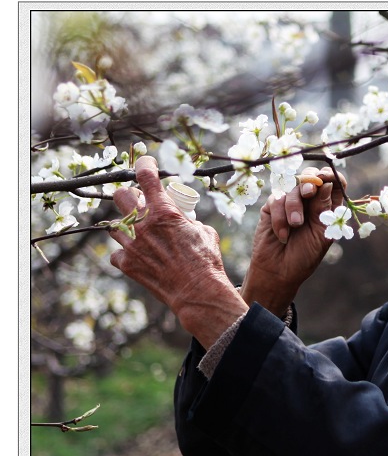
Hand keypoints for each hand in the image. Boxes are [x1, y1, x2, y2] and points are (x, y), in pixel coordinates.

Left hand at [109, 156, 246, 348]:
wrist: (197, 292)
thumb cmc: (206, 261)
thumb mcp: (204, 232)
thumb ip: (187, 220)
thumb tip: (183, 217)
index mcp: (165, 212)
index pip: (145, 176)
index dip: (143, 165)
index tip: (145, 163)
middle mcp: (143, 224)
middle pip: (120, 195)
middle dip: (128, 196)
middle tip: (138, 204)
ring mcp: (132, 245)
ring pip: (113, 225)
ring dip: (125, 227)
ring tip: (139, 234)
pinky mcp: (127, 264)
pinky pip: (116, 253)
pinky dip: (124, 254)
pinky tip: (137, 257)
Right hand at [240, 166, 346, 314]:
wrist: (278, 272)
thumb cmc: (304, 256)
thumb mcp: (320, 234)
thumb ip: (324, 208)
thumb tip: (326, 183)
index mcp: (327, 208)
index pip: (333, 183)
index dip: (331, 176)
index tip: (325, 177)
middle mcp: (310, 203)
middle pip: (311, 177)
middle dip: (310, 182)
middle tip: (309, 192)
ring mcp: (290, 204)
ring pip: (293, 187)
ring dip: (294, 206)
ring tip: (294, 227)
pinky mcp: (271, 208)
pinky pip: (276, 199)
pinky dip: (279, 216)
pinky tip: (282, 234)